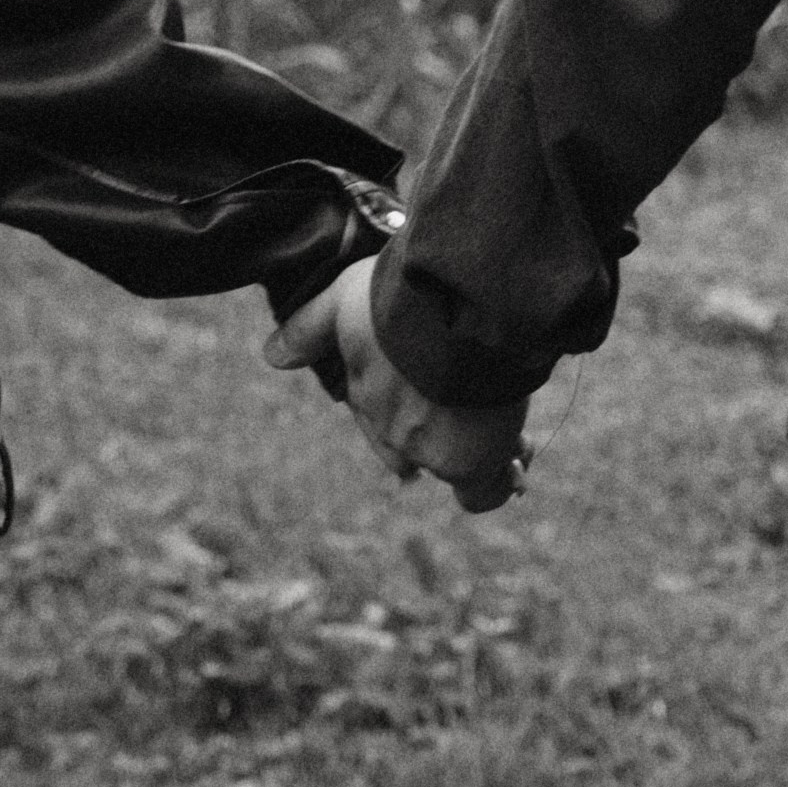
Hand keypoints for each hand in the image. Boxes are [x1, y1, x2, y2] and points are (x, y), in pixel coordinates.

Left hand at [264, 258, 532, 511]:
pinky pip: (485, 491)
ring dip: (482, 450)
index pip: (375, 418)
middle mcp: (390, 425)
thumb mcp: (343, 300)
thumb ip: (309, 329)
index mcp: (363, 389)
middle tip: (473, 414)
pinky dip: (501, 482)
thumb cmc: (401, 295)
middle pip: (413, 447)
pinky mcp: (469, 461)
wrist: (455, 302)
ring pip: (454, 463)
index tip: (429, 399)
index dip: (403, 411)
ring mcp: (427, 446)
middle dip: (441, 437)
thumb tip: (271, 356)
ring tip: (511, 438)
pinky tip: (516, 469)